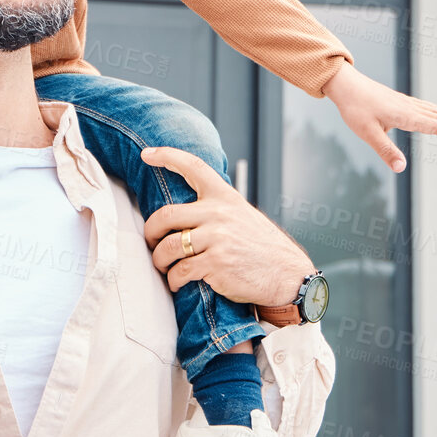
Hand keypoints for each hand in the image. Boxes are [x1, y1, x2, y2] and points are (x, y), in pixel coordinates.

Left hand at [139, 146, 314, 315]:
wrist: (288, 275)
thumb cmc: (263, 247)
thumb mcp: (243, 216)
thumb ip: (217, 209)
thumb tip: (185, 213)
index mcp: (225, 197)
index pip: (193, 167)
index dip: (167, 156)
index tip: (148, 153)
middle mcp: (219, 214)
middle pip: (166, 215)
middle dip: (151, 231)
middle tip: (151, 241)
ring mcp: (216, 239)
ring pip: (168, 247)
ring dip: (159, 260)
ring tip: (163, 266)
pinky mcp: (215, 264)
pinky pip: (179, 271)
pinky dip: (173, 280)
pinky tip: (178, 283)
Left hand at [322, 61, 436, 173]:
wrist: (346, 85)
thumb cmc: (355, 109)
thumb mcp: (368, 133)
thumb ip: (385, 151)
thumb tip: (401, 169)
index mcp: (405, 116)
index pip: (434, 126)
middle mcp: (410, 108)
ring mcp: (406, 103)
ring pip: (435, 111)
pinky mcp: (400, 101)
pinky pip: (427, 106)